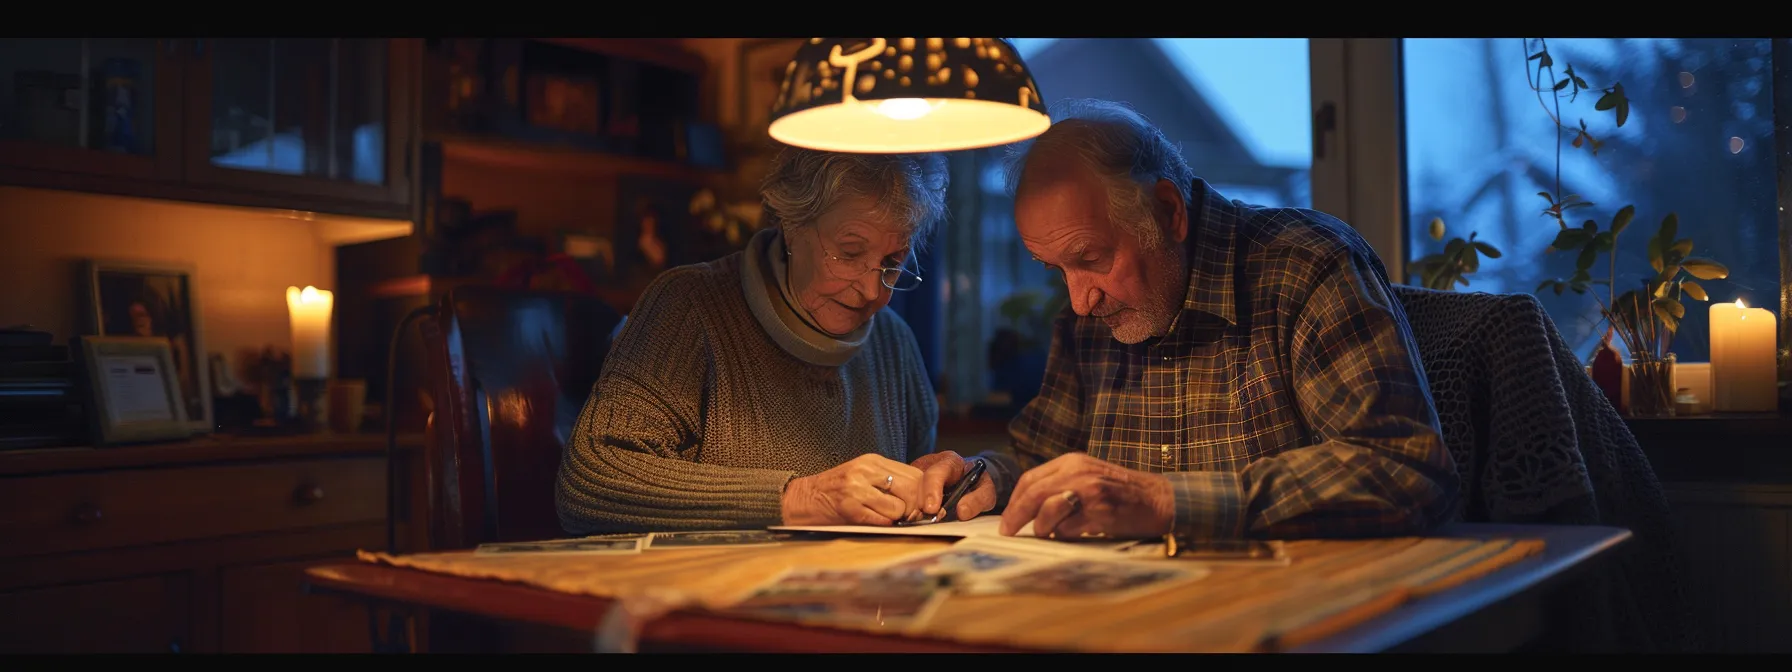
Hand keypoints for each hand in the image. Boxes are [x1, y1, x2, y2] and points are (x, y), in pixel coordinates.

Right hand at [781, 454, 925, 525]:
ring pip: (899, 508)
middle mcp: (866, 471)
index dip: (924, 494)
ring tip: (882, 518)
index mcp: (872, 461)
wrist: (802, 498)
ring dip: (896, 519)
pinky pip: (882, 521)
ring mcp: (857, 488)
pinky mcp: (849, 507)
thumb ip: (890, 483)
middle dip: (914, 509)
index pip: (915, 475)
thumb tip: (922, 500)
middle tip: (907, 517)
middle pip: (911, 491)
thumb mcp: (864, 477)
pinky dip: (883, 525)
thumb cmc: (836, 491)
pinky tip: (872, 522)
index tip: (923, 507)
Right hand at [908, 451, 996, 521]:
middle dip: (918, 501)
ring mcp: (918, 474)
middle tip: (922, 518)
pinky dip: (908, 507)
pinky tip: (912, 517)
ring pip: (908, 488)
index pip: (936, 473)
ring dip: (911, 505)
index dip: (932, 490)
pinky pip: (905, 494)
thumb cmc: (977, 484)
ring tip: (916, 519)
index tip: (932, 508)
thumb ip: (978, 499)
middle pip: (917, 481)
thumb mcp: (986, 490)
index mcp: (949, 461)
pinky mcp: (911, 484)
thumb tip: (961, 512)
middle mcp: (930, 465)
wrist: (971, 481)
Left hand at [998, 453, 1174, 539]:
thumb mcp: (1088, 476)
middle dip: (1015, 515)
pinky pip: (1068, 528)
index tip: (1007, 519)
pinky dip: (1065, 535)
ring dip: (1042, 527)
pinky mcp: (1100, 511)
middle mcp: (1078, 472)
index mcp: (1072, 462)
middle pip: (1033, 493)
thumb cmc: (1122, 492)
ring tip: (1047, 533)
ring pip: (1047, 511)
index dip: (1014, 501)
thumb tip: (1028, 508)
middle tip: (1007, 532)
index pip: (1030, 479)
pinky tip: (1074, 533)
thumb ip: (1060, 485)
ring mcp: (1090, 491)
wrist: (1159, 499)